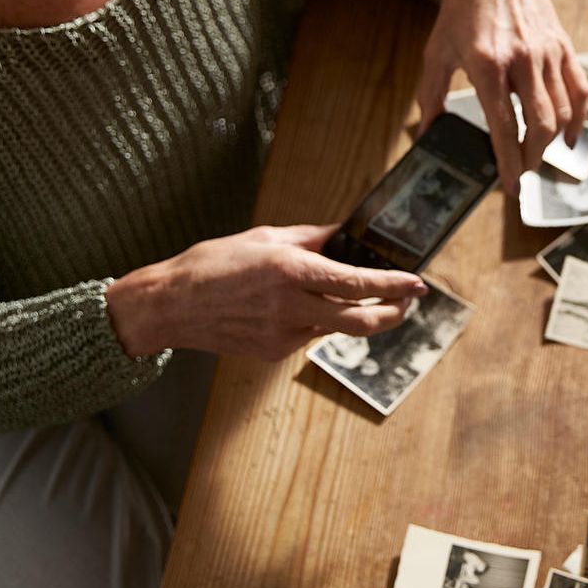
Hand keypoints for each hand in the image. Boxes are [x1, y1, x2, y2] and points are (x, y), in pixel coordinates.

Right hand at [105, 224, 425, 359]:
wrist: (170, 305)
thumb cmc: (212, 264)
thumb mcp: (264, 237)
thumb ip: (310, 238)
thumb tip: (343, 235)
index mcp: (290, 271)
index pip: (357, 282)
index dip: (393, 285)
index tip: (417, 283)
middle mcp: (290, 306)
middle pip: (360, 322)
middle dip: (392, 314)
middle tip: (406, 303)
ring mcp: (282, 335)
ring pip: (335, 329)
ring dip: (353, 315)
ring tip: (358, 298)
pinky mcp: (272, 353)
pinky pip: (308, 336)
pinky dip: (316, 321)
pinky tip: (301, 307)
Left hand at [416, 0, 587, 195]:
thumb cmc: (461, 9)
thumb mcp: (436, 51)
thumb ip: (430, 96)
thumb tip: (427, 134)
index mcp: (487, 64)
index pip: (504, 126)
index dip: (509, 162)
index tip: (509, 186)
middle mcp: (522, 60)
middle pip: (539, 126)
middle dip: (532, 158)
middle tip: (522, 172)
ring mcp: (547, 52)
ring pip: (561, 112)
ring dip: (551, 143)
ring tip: (536, 156)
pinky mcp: (563, 46)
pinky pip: (579, 90)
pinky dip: (578, 119)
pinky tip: (568, 137)